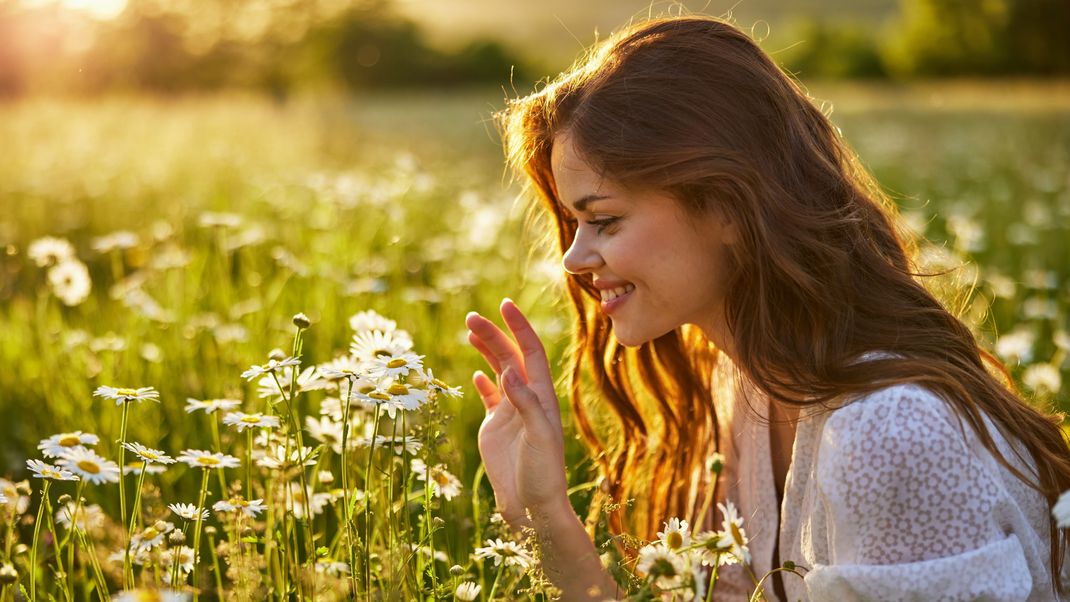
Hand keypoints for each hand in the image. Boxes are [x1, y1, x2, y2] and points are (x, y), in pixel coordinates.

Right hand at [465, 299, 569, 529]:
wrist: (532, 507)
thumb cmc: (542, 474)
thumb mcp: (538, 437)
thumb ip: (524, 403)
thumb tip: (506, 372)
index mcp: (542, 396)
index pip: (530, 352)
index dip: (519, 328)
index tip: (505, 306)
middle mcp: (528, 399)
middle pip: (510, 357)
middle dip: (494, 335)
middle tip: (472, 317)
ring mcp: (511, 412)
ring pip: (498, 372)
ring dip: (486, 351)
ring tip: (470, 331)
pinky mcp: (497, 428)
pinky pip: (490, 397)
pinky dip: (483, 382)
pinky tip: (475, 373)